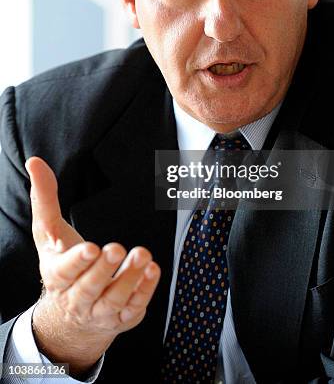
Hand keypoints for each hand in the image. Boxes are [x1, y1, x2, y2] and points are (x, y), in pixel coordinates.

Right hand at [26, 156, 160, 375]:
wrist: (71, 317)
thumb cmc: (62, 263)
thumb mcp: (48, 232)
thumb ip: (44, 198)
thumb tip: (34, 161)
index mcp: (57, 276)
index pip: (65, 271)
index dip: (77, 261)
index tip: (91, 247)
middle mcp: (77, 298)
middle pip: (89, 286)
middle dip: (103, 268)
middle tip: (116, 248)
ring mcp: (101, 310)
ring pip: (114, 298)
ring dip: (129, 277)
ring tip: (142, 254)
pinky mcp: (122, 316)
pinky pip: (134, 306)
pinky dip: (144, 290)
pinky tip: (153, 269)